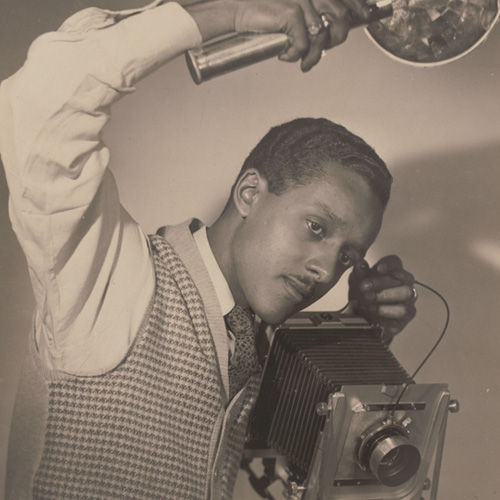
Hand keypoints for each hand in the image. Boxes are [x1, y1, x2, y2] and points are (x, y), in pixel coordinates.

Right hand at [188, 0, 369, 71]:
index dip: (359, 8)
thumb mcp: (292, 13)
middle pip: (341, 19)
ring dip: (312, 56)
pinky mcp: (291, 13)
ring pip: (322, 36)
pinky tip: (283, 55)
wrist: (238, 9)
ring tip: (303, 62)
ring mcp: (302, 1)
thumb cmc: (264, 14)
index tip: (367, 15)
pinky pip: (303, 44)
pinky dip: (294, 56)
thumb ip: (312, 17)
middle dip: (335, 40)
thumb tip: (327, 34)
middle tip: (320, 50)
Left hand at [348, 255, 416, 339]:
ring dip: (385, 295)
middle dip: (380, 281)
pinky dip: (387, 310)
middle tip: (364, 287)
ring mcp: (407, 298)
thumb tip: (360, 264)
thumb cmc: (362, 297)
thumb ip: (359, 273)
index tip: (379, 269)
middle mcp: (402, 283)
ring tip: (369, 299)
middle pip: (400, 277)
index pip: (395, 262)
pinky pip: (404, 310)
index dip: (388, 264)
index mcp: (390, 271)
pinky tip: (375, 309)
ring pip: (406, 292)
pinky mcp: (407, 314)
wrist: (360, 317)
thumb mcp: (356, 283)